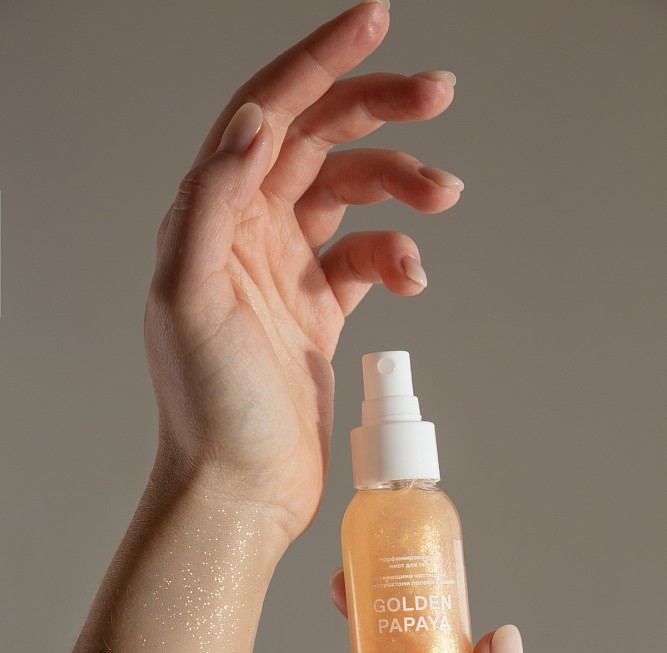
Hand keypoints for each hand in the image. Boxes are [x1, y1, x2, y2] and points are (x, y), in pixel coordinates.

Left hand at [143, 1, 462, 541]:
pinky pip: (368, 256)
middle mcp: (247, 234)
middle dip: (379, 110)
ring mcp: (286, 269)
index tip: (373, 24)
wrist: (242, 485)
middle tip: (437, 93)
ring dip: (402, 187)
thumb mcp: (192, 298)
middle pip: (318, 140)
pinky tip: (411, 276)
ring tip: (443, 198)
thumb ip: (213, 201)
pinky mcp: (319, 308)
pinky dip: (398, 254)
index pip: (266, 113)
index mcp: (212, 217)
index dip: (318, 63)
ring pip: (353, 194)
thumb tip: (252, 122)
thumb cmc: (210, 407)